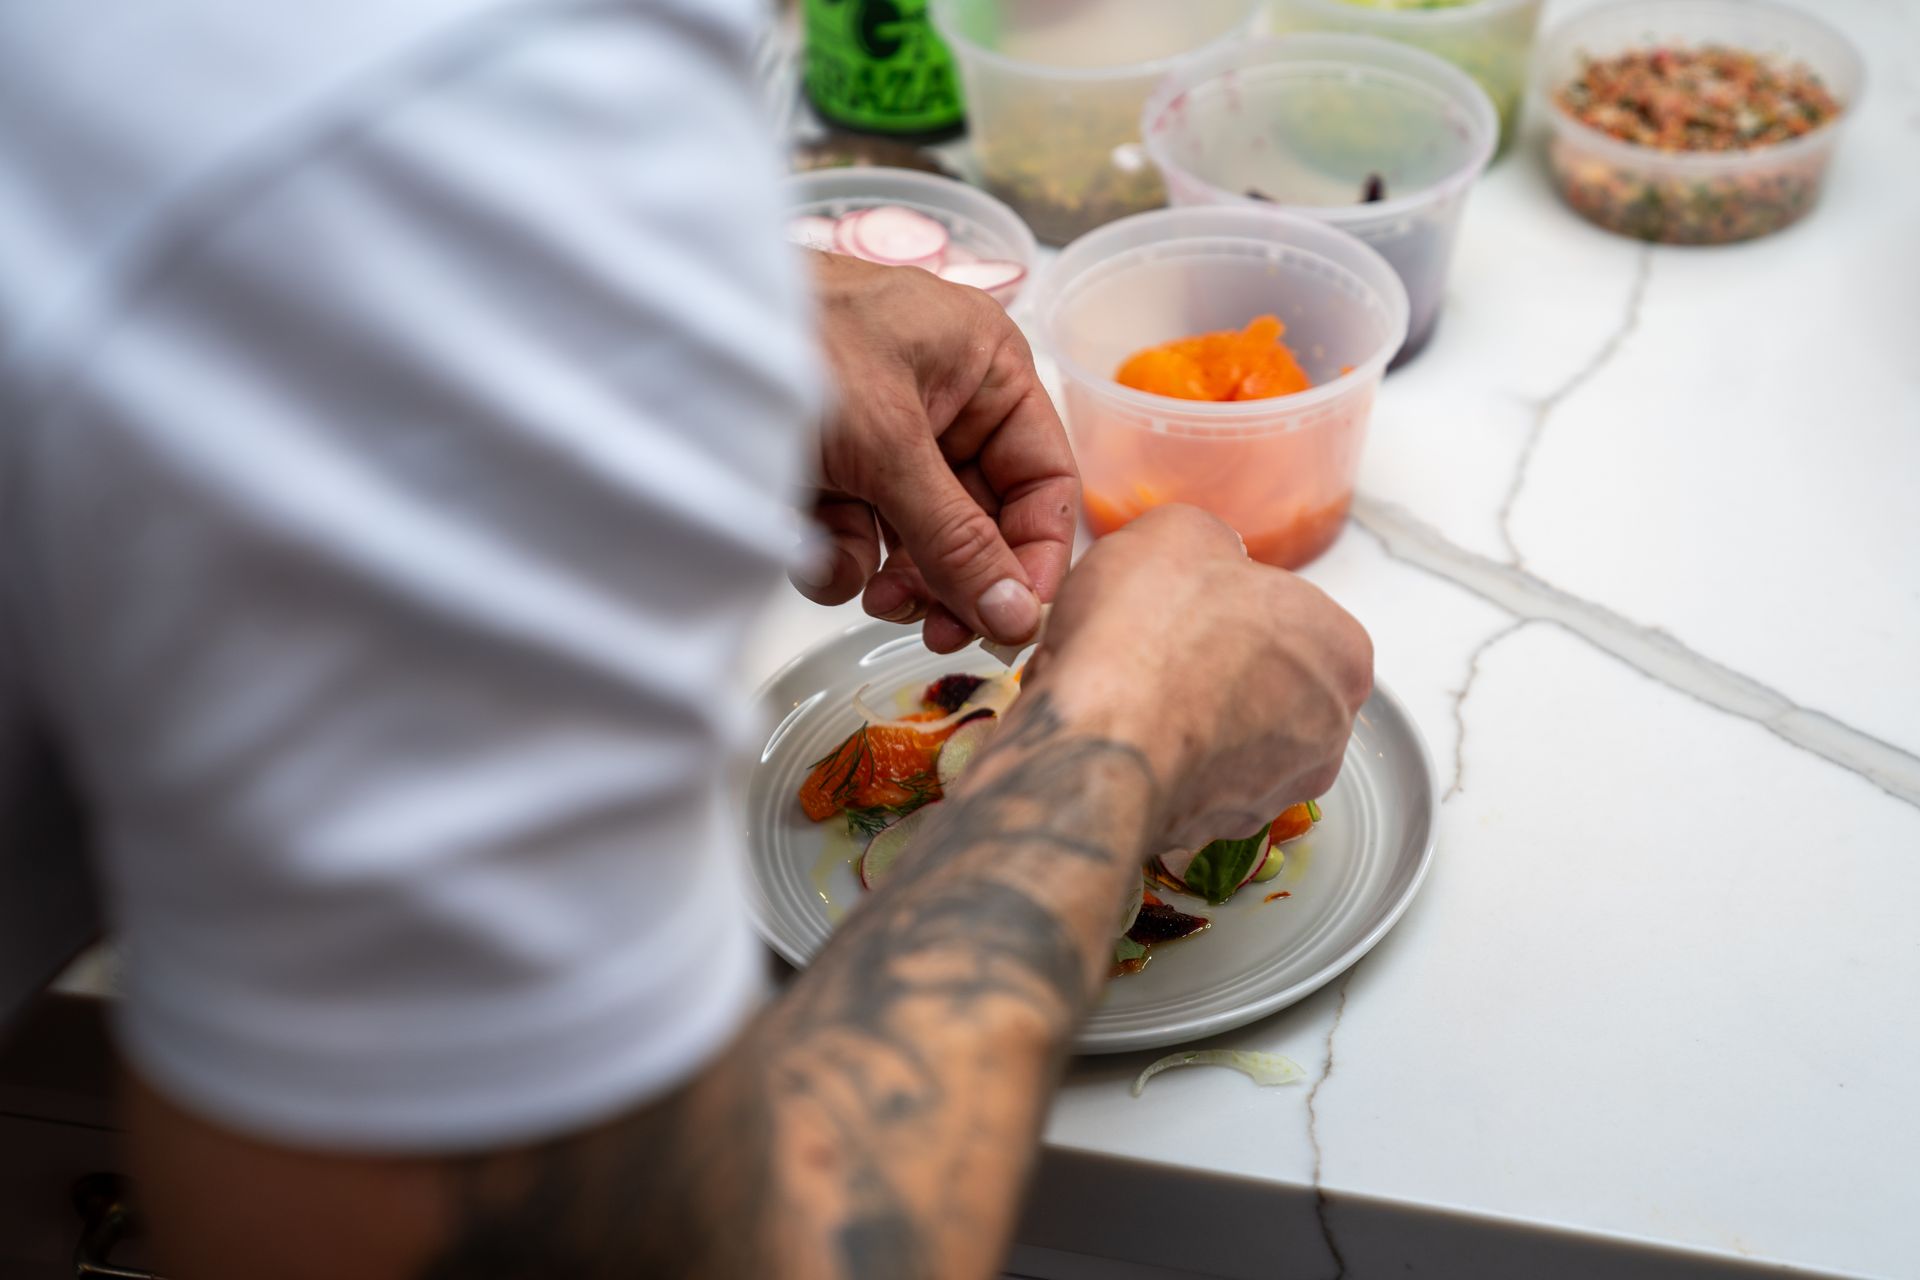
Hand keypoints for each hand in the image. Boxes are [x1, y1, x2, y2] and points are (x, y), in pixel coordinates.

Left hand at [794, 252, 1079, 652]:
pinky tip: (810, 548)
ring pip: (918, 537)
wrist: (668, 331)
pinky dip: (837, 552)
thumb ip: (958, 540)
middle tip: (936, 634)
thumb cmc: (793, 342)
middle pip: (982, 519)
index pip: (1044, 480)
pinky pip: (860, 533)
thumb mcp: (890, 447)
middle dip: (954, 577)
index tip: (1013, 623)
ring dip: (893, 574)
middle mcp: (946, 399)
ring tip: (867, 591)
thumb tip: (1018, 618)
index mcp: (988, 369)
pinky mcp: (831, 464)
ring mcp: (885, 434)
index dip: (1035, 557)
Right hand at [1023, 505, 1373, 849]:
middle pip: (1273, 684)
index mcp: (1341, 647)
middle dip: (1223, 671)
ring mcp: (1281, 788)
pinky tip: (1129, 738)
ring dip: (1199, 722)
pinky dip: (1172, 766)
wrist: (1099, 738)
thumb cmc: (1147, 635)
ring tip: (1136, 697)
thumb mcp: (1176, 533)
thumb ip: (1211, 543)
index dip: (1233, 609)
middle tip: (1162, 650)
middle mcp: (1328, 726)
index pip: (1293, 618)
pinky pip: (1201, 787)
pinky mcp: (1228, 831)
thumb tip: (1207, 558)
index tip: (1194, 608)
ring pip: (1239, 742)